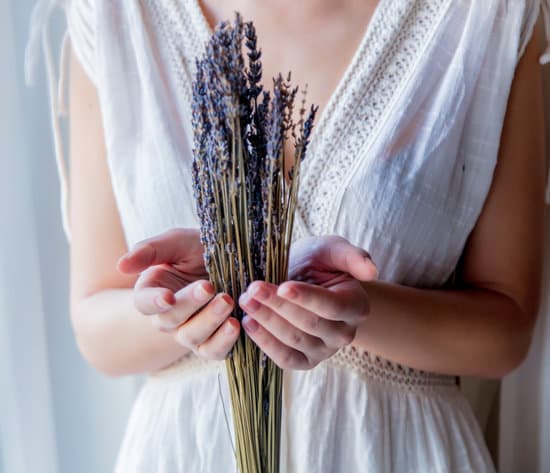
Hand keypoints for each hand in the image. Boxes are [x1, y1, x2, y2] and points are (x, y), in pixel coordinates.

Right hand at [117, 228, 239, 359]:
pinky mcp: (212, 342)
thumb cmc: (198, 249)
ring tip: (227, 300)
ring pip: (192, 337)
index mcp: (152, 292)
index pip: (143, 303)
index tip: (168, 297)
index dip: (154, 302)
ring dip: (209, 321)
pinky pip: (213, 351)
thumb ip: (150, 250)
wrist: (233, 260)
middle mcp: (168, 316)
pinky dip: (224, 341)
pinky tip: (236, 324)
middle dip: (190, 304)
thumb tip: (121, 265)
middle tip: (209, 287)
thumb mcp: (177, 241)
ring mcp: (189, 332)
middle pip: (170, 321)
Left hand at [238, 236, 377, 369]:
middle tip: (252, 289)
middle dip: (278, 306)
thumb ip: (351, 255)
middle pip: (310, 324)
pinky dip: (265, 343)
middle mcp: (344, 333)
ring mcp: (324, 351)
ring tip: (246, 302)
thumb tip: (372, 271)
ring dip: (267, 321)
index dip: (307, 298)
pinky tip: (249, 323)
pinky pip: (285, 359)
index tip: (283, 286)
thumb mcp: (330, 249)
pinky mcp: (304, 361)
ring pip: (295, 341)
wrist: (301, 280)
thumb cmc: (316, 263)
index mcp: (356, 306)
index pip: (333, 307)